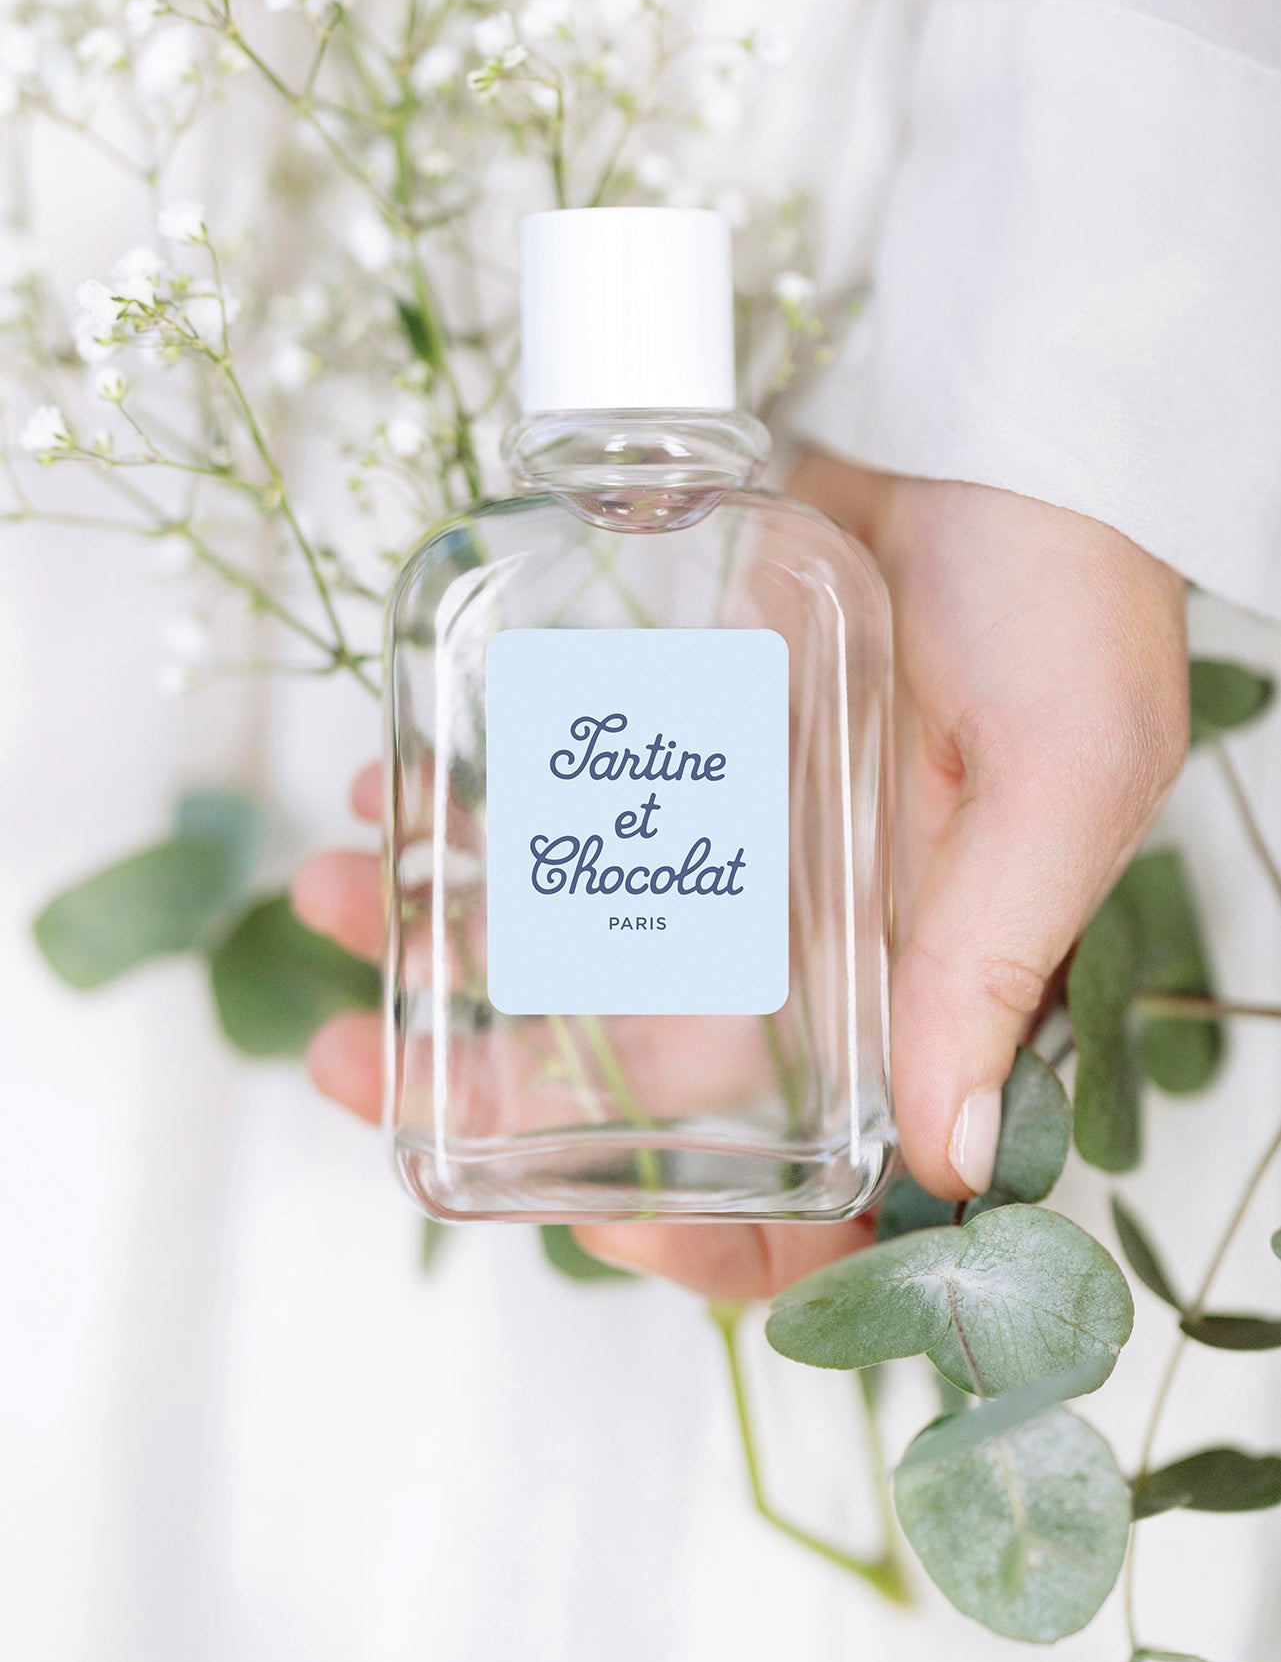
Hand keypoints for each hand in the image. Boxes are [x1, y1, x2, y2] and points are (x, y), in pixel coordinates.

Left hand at [293, 458, 1187, 1297]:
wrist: (1009, 426)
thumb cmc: (1072, 595)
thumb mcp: (1062, 779)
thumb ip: (994, 960)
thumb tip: (946, 1165)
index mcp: (912, 985)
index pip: (815, 1177)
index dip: (705, 1235)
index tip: (586, 1217)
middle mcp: (811, 937)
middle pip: (639, 1075)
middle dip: (489, 1083)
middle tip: (354, 1058)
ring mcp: (731, 841)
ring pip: (566, 940)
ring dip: (435, 935)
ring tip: (330, 890)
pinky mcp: (675, 743)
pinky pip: (553, 807)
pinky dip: (464, 813)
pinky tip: (395, 791)